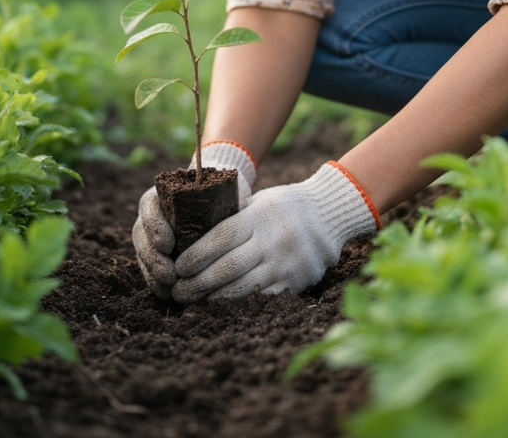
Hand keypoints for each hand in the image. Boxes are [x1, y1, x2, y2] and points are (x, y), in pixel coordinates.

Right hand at [133, 140, 255, 298]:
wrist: (218, 199)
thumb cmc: (220, 192)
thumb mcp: (219, 190)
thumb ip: (220, 196)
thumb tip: (239, 206)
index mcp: (163, 194)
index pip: (150, 207)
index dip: (155, 226)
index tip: (168, 244)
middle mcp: (152, 214)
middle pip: (142, 235)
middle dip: (153, 258)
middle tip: (170, 274)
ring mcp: (150, 234)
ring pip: (143, 253)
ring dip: (153, 272)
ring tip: (169, 287)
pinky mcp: (155, 252)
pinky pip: (149, 267)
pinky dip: (155, 281)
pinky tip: (167, 293)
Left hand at [171, 162, 378, 302]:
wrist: (328, 216)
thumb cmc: (285, 206)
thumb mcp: (260, 201)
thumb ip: (234, 217)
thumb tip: (193, 236)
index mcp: (259, 217)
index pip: (221, 238)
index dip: (196, 255)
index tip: (178, 267)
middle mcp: (272, 241)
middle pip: (228, 267)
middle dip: (198, 282)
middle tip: (179, 291)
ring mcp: (285, 264)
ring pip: (243, 287)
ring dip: (215, 298)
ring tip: (195, 302)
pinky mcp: (295, 282)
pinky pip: (262, 298)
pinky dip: (240, 304)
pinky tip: (223, 306)